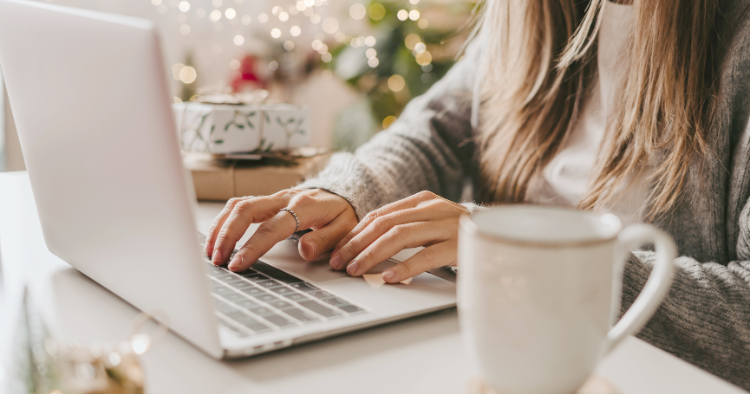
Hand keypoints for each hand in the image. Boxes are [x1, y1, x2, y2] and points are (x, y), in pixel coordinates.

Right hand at [205, 189, 357, 271]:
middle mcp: (283, 198)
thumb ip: (325, 240)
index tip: (237, 264)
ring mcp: (272, 198)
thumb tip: (304, 250)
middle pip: (246, 209)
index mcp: (303, 206)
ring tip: (210, 252)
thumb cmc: (341, 213)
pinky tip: (215, 238)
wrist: (341, 193)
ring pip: (237, 204)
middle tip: (216, 259)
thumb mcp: (344, 228)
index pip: (272, 227)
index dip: (252, 246)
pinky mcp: (265, 201)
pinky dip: (223, 221)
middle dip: (227, 234)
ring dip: (219, 227)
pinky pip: (238, 205)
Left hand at [329, 191, 466, 282]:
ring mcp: (447, 225)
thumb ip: (402, 226)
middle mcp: (433, 208)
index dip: (354, 233)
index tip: (338, 251)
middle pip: (384, 224)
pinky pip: (427, 256)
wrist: (502, 234)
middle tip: (340, 263)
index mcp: (422, 200)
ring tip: (357, 270)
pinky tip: (390, 278)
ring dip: (373, 254)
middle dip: (357, 244)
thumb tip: (362, 243)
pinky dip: (406, 268)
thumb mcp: (429, 223)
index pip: (379, 214)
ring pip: (400, 236)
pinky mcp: (460, 245)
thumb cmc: (459, 234)